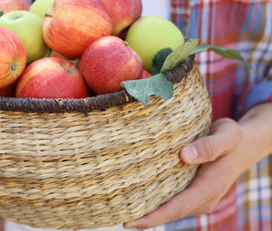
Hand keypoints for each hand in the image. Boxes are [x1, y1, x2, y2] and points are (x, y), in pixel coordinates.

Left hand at [124, 117, 253, 228]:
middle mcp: (202, 198)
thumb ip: (209, 146)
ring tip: (120, 207)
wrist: (243, 145)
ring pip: (170, 208)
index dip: (154, 217)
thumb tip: (185, 156)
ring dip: (148, 210)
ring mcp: (198, 197)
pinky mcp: (192, 192)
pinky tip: (136, 195)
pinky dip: (155, 200)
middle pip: (170, 212)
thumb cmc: (232, 138)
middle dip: (144, 217)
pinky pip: (172, 200)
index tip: (132, 221)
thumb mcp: (227, 136)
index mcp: (209, 188)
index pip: (177, 208)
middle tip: (116, 214)